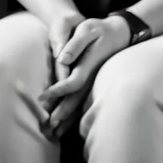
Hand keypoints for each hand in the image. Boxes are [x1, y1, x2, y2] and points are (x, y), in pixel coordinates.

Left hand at [38, 15, 129, 138]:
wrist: (120, 32)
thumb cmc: (99, 28)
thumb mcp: (87, 29)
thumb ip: (75, 45)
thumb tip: (62, 59)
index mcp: (90, 65)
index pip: (72, 83)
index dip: (57, 92)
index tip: (42, 98)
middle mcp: (94, 78)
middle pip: (77, 100)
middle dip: (61, 114)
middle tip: (46, 126)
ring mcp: (97, 83)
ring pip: (82, 105)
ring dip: (68, 119)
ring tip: (53, 133)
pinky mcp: (96, 84)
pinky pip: (85, 103)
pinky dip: (75, 115)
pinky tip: (66, 125)